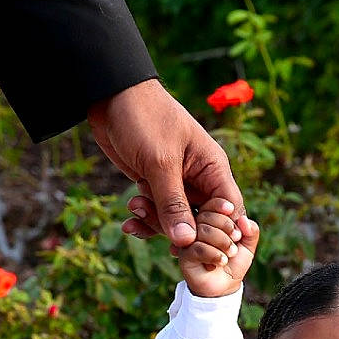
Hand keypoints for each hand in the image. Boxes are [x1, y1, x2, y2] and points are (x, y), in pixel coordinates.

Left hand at [88, 79, 248, 248]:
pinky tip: (129, 221)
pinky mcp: (156, 185)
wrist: (110, 96)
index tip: (194, 242)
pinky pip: (157, 213)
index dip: (217, 231)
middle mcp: (199, 178)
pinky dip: (144, 219)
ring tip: (135, 206)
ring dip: (155, 222)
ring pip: (176, 220)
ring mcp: (177, 183)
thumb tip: (187, 242)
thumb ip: (173, 203)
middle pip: (202, 221)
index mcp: (212, 168)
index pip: (228, 210)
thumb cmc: (144, 118)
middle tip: (154, 223)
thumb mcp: (159, 162)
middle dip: (179, 229)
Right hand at [181, 201, 259, 296]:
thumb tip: (244, 219)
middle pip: (207, 215)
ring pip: (203, 231)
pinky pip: (198, 248)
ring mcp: (188, 240)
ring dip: (223, 243)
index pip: (212, 204)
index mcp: (208, 219)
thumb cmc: (233, 263)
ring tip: (230, 254)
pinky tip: (220, 262)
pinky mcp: (184, 255)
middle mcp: (195, 226)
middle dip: (227, 228)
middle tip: (235, 244)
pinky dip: (214, 255)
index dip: (226, 211)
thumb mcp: (247, 245)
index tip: (238, 229)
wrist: (224, 286)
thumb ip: (251, 230)